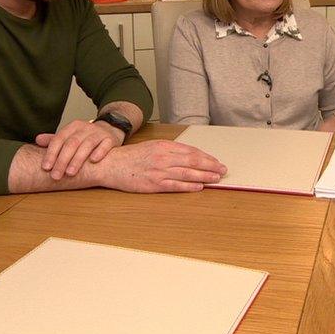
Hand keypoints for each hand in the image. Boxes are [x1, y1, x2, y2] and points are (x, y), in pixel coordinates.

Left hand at [37, 119, 123, 179]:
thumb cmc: (85, 137)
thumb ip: (55, 140)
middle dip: (62, 160)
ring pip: (87, 145)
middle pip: (72, 143)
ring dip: (78, 159)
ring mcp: (98, 133)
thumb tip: (37, 140)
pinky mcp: (110, 139)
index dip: (51, 153)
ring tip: (70, 173)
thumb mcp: (70, 136)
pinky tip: (93, 161)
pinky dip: (100, 152)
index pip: (59, 139)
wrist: (109, 129)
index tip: (46, 167)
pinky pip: (105, 145)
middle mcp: (85, 128)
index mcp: (73, 127)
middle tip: (56, 175)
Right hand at [98, 140, 226, 192]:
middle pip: (193, 161)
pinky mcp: (154, 184)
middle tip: (222, 169)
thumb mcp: (153, 146)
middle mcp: (164, 157)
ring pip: (188, 173)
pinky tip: (199, 187)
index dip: (206, 157)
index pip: (191, 151)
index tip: (216, 161)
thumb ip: (170, 150)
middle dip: (211, 166)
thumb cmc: (132, 156)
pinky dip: (189, 186)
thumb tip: (190, 156)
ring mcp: (159, 171)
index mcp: (164, 146)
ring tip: (216, 179)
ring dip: (205, 176)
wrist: (112, 165)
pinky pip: (176, 185)